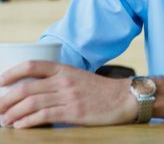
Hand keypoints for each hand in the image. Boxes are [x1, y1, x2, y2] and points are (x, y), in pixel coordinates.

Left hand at [0, 60, 136, 127]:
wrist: (124, 98)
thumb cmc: (100, 90)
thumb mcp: (78, 78)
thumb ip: (58, 81)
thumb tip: (32, 91)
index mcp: (65, 69)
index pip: (33, 65)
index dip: (12, 72)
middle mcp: (65, 81)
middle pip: (26, 87)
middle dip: (5, 99)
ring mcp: (69, 96)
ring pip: (31, 102)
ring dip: (13, 113)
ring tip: (4, 120)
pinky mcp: (74, 112)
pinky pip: (44, 115)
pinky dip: (28, 122)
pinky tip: (20, 125)